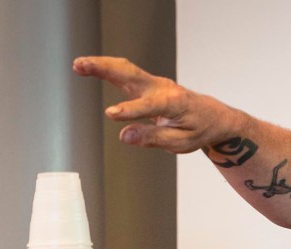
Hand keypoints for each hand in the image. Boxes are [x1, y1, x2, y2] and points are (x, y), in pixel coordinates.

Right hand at [72, 56, 240, 153]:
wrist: (213, 117)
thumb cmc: (199, 130)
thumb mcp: (181, 142)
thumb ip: (153, 138)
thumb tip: (125, 136)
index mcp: (173, 103)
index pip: (148, 106)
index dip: (130, 111)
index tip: (112, 115)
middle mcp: (162, 88)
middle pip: (130, 75)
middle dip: (105, 69)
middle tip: (81, 66)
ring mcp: (154, 84)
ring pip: (125, 69)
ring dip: (101, 65)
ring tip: (78, 65)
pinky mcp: (147, 85)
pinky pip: (125, 73)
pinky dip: (107, 68)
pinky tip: (88, 67)